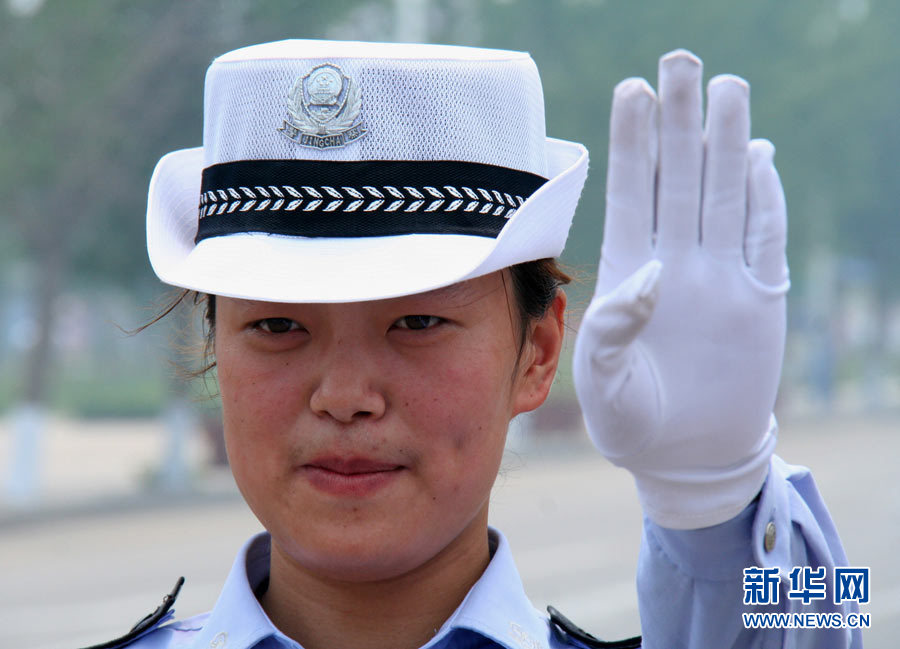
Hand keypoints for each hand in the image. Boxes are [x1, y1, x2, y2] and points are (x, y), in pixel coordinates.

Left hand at [573, 50, 788, 529]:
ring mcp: (718, 275)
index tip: (630, 90)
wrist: (686, 455)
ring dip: (724, 143)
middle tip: (680, 61)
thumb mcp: (605, 383)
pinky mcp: (758, 298)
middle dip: (678, 121)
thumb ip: (613, 330)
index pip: (631, 193)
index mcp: (628, 272)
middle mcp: (673, 261)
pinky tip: (756, 158)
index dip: (632, 144)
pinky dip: (762, 200)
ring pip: (722, 194)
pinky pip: (763, 238)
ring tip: (725, 89)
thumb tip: (647, 273)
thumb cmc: (631, 421)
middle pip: (678, 176)